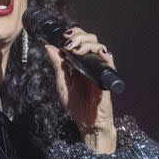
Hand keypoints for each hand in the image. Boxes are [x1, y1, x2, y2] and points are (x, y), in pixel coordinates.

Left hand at [44, 26, 116, 151]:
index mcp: (80, 63)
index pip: (80, 41)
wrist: (88, 123)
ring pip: (100, 47)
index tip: (64, 36)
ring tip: (77, 50)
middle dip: (80, 36)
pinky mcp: (107, 79)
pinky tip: (97, 54)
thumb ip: (58, 66)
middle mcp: (91, 64)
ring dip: (88, 44)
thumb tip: (49, 47)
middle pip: (91, 40)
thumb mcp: (62, 84)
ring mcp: (100, 70)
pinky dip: (105, 56)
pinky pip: (109, 64)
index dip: (74, 34)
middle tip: (69, 43)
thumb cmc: (77, 106)